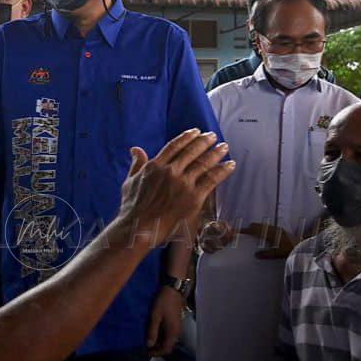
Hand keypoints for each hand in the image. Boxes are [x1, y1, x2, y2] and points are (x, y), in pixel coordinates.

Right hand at [118, 130, 234, 249]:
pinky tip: (230, 165)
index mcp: (155, 166)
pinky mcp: (194, 197)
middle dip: (204, 142)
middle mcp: (171, 171)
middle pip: (192, 151)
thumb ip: (136, 164)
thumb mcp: (129, 182)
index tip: (195, 131)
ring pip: (203, 163)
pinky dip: (222, 171)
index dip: (187, 137)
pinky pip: (211, 180)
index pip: (175, 146)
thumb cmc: (132, 208)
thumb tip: (136, 149)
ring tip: (224, 147)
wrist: (139, 228)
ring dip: (216, 153)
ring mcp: (183, 184)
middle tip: (213, 136)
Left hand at [147, 287, 184, 355]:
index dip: (157, 353)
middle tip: (146, 346)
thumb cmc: (163, 303)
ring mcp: (178, 328)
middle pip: (169, 346)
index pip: (166, 349)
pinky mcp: (176, 324)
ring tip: (149, 340)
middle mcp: (177, 333)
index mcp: (173, 333)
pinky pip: (170, 335)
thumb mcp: (155, 317)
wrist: (173, 290)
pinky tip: (155, 332)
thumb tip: (149, 345)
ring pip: (169, 341)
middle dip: (158, 348)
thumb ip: (152, 332)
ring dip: (160, 342)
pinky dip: (163, 337)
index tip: (146, 351)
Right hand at [240, 222, 297, 259]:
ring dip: (257, 228)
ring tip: (252, 233)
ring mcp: (278, 229)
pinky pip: (268, 227)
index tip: (239, 231)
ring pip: (264, 226)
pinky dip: (263, 229)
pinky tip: (264, 234)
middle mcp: (273, 229)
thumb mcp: (277, 254)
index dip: (246, 230)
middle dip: (250, 228)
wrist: (303, 246)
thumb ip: (267, 254)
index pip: (255, 230)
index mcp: (270, 234)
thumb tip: (256, 255)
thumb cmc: (290, 250)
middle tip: (244, 232)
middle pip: (258, 226)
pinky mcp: (281, 230)